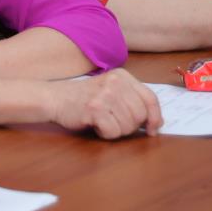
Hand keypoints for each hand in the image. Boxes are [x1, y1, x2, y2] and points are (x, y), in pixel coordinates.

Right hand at [41, 69, 162, 139]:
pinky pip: (113, 132)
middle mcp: (115, 82)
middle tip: (115, 122)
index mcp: (122, 76)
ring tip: (103, 121)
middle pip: (141, 115)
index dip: (155, 117)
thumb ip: (133, 100)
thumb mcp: (112, 90)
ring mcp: (104, 94)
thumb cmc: (85, 98)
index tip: (153, 129)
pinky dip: (106, 134)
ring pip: (128, 126)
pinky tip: (96, 125)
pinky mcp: (94, 109)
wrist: (55, 98)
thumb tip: (156, 122)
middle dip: (131, 126)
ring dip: (117, 130)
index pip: (150, 98)